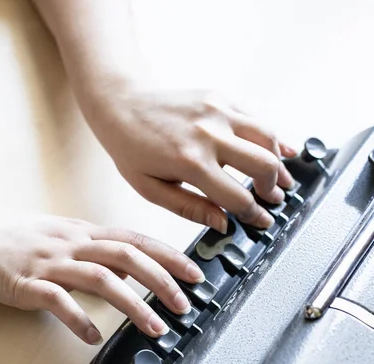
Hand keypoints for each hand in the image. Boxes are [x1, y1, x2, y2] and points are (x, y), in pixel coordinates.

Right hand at [0, 213, 203, 343]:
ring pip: (100, 278)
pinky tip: (94, 337)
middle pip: (126, 256)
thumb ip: (97, 251)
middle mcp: (72, 244)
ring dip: (133, 304)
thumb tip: (130, 268)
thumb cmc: (15, 238)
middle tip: (186, 304)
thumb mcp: (63, 237)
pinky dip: (79, 319)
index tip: (195, 272)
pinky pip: (56, 301)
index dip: (169, 255)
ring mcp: (50, 262)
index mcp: (83, 232)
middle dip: (162, 280)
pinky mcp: (26, 283)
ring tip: (156, 328)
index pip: (136, 239)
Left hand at [86, 86, 297, 233]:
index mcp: (191, 163)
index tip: (262, 221)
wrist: (120, 104)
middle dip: (273, 189)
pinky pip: (257, 117)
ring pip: (267, 138)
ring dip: (280, 162)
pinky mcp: (220, 98)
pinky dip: (274, 136)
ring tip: (282, 179)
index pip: (238, 197)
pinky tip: (284, 150)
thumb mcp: (151, 190)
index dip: (254, 214)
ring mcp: (217, 112)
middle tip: (273, 200)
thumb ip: (190, 208)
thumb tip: (223, 224)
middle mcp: (209, 135)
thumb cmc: (131, 149)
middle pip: (263, 165)